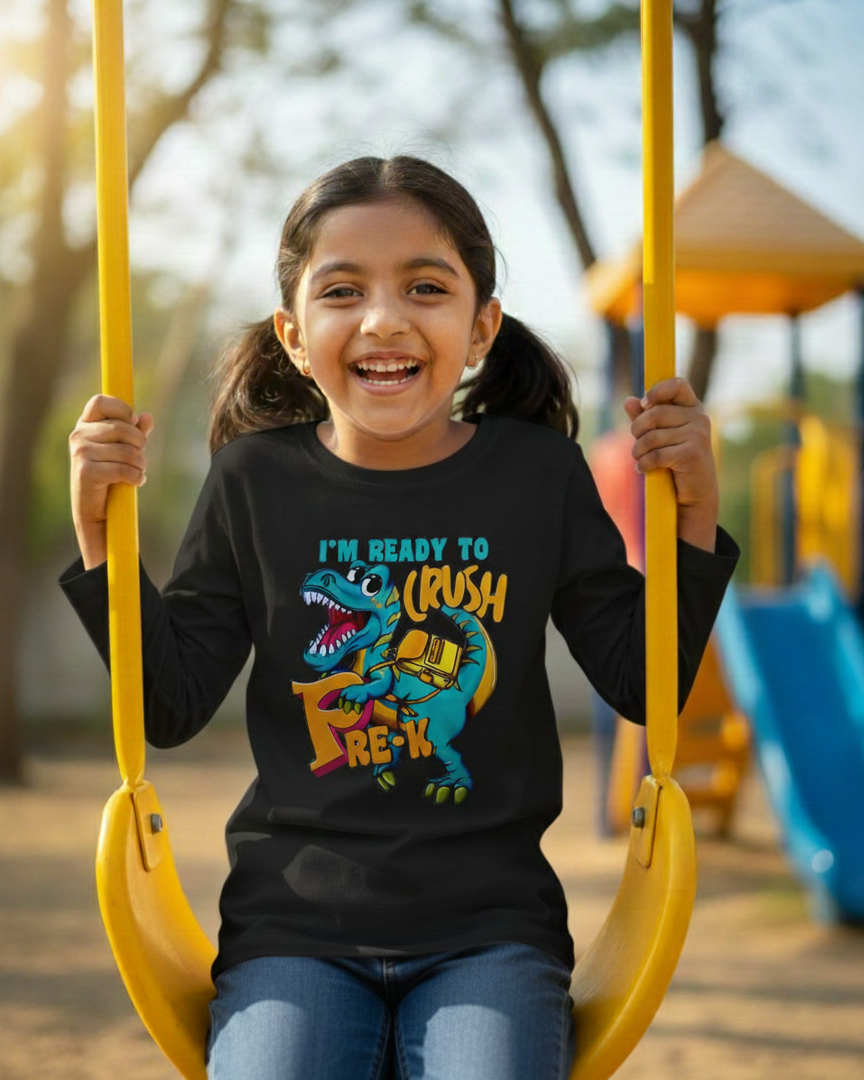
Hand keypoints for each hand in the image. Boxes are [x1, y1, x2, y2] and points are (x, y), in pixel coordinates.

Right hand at [69, 394, 153, 568]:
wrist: (96, 512)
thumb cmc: (109, 478)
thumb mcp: (122, 451)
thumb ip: (134, 433)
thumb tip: (147, 417)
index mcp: (85, 426)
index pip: (101, 401)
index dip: (122, 409)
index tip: (132, 423)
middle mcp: (78, 436)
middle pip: (122, 427)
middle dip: (139, 443)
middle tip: (140, 457)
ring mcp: (80, 453)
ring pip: (126, 450)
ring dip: (140, 463)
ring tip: (138, 471)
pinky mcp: (86, 472)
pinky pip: (123, 468)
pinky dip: (136, 477)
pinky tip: (136, 482)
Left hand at [624, 377, 717, 551]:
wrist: (693, 494)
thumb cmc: (675, 462)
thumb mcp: (659, 436)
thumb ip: (644, 418)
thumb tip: (628, 400)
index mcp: (692, 408)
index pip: (677, 384)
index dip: (657, 391)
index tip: (644, 404)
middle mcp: (699, 418)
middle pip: (655, 413)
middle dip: (637, 430)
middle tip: (636, 443)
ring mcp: (698, 435)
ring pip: (652, 436)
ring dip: (638, 450)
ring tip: (639, 459)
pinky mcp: (692, 454)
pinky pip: (656, 454)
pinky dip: (644, 464)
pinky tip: (643, 469)